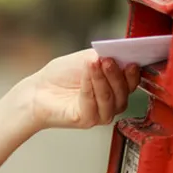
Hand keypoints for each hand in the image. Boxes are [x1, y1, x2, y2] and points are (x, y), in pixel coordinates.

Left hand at [18, 49, 140, 130]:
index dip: (133, 72)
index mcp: (115, 86)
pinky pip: (93, 104)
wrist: (39, 90)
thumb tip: (118, 53)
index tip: (131, 59)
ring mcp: (100, 113)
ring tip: (94, 63)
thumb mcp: (87, 59)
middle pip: (123, 91)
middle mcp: (111, 102)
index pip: (131, 82)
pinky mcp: (87, 120)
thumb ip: (103, 56)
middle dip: (116, 74)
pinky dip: (89, 87)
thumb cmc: (61, 76)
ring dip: (102, 79)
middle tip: (108, 59)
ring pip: (109, 98)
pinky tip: (85, 75)